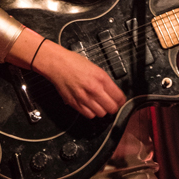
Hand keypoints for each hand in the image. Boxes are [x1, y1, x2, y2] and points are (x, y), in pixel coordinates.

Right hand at [7, 27, 124, 118]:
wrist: (57, 64)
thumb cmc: (74, 63)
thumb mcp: (95, 67)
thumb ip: (105, 81)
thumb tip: (113, 92)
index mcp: (101, 78)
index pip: (119, 97)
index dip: (121, 100)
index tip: (120, 100)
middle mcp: (94, 89)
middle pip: (111, 108)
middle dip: (113, 107)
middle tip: (112, 104)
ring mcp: (84, 98)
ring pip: (101, 114)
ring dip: (102, 110)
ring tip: (100, 105)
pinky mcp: (75, 103)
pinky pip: (89, 115)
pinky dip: (91, 113)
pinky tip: (90, 106)